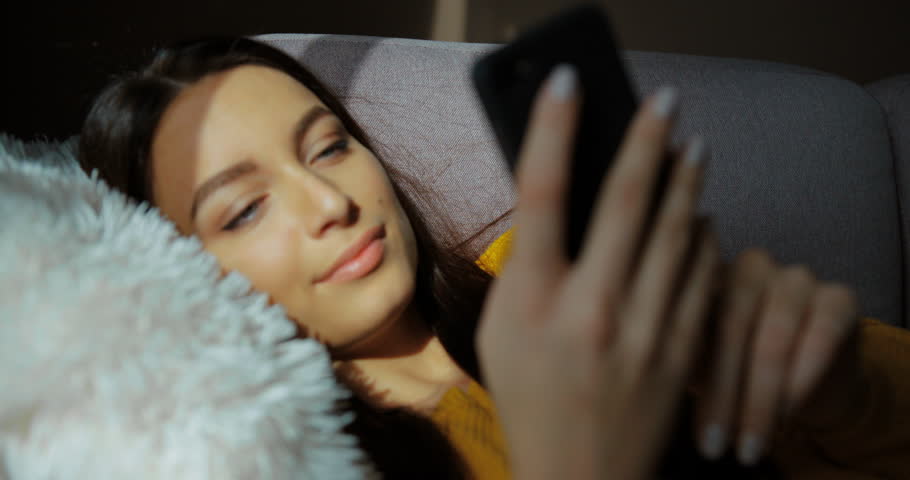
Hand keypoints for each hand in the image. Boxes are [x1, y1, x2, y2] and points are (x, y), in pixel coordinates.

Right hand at [477, 64, 718, 479]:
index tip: (568, 84)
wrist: (578, 475)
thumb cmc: (527, 399)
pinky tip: (700, 216)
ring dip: (686, 181)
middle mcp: (591, 308)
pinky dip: (701, 239)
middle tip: (663, 102)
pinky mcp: (680, 350)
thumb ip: (526, 268)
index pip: (542, 194)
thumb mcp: (501, 330)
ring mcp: (644, 330)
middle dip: (646, 141)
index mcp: (532, 301)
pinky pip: (700, 277)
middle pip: (626, 202)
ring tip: (693, 144)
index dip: (553, 129)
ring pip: (677, 233)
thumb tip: (559, 206)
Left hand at [693, 248, 863, 464]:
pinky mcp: (839, 297)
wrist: (805, 378)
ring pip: (775, 335)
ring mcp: (796, 277)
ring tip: (750, 444)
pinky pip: (821, 336)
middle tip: (715, 446)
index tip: (688, 431)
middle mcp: (751, 266)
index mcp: (706, 272)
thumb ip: (679, 354)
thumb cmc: (735, 368)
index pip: (689, 316)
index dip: (684, 374)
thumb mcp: (700, 362)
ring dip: (762, 398)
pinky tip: (788, 415)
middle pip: (732, 324)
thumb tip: (647, 374)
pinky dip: (802, 380)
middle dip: (724, 393)